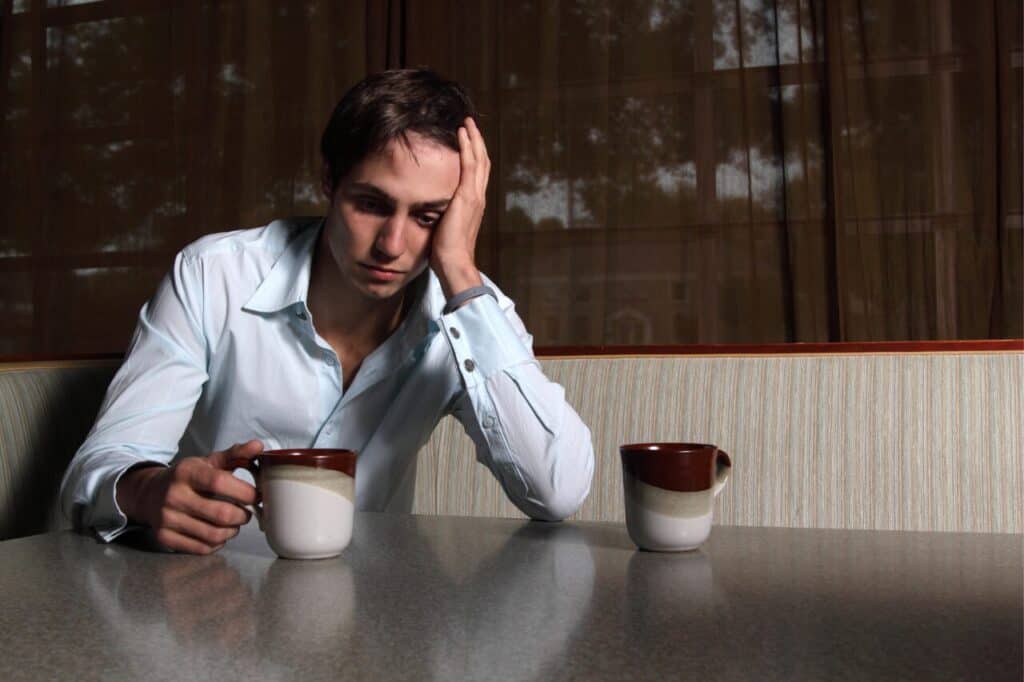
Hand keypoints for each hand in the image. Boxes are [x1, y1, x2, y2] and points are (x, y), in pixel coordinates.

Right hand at [116, 440, 261, 554]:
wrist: (149, 493)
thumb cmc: (187, 477)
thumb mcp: (209, 461)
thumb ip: (235, 454)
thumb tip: (258, 445)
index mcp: (186, 472)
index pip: (221, 483)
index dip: (246, 492)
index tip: (257, 495)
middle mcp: (174, 495)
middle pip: (222, 514)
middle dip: (243, 515)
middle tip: (246, 512)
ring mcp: (167, 518)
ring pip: (214, 535)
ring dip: (233, 531)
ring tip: (234, 523)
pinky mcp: (164, 537)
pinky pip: (202, 548)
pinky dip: (217, 543)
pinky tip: (218, 532)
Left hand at [431, 116, 489, 298]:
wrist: (454, 262)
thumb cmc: (446, 253)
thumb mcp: (444, 228)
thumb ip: (441, 215)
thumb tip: (429, 210)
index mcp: (474, 205)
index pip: (477, 174)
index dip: (474, 156)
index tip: (467, 141)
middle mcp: (478, 197)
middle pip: (482, 162)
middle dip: (477, 142)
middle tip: (470, 125)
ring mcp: (474, 196)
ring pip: (478, 159)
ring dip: (473, 139)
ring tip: (467, 123)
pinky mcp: (467, 196)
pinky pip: (470, 164)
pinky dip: (468, 146)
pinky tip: (462, 133)